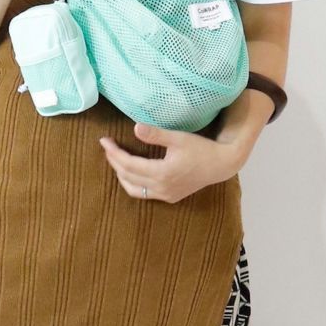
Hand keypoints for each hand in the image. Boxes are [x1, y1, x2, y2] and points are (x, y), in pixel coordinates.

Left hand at [98, 122, 245, 203]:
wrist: (221, 165)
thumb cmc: (201, 149)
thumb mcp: (178, 138)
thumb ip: (156, 134)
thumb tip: (135, 128)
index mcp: (162, 173)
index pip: (128, 164)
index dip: (113, 153)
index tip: (104, 140)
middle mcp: (161, 188)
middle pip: (127, 176)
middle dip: (114, 161)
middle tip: (107, 146)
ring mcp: (165, 195)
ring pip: (133, 189)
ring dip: (121, 174)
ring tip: (114, 159)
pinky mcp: (170, 197)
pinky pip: (144, 194)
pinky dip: (132, 183)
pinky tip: (130, 173)